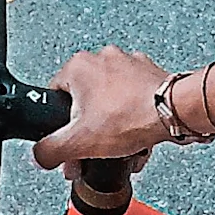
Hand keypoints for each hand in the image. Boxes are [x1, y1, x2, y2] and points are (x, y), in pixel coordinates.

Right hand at [32, 46, 172, 172]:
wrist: (174, 112)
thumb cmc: (132, 117)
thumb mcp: (78, 142)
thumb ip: (50, 150)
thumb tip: (40, 156)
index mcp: (79, 66)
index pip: (54, 96)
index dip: (59, 126)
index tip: (68, 142)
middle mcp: (104, 59)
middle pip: (85, 102)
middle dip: (89, 131)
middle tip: (94, 150)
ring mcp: (129, 65)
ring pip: (111, 102)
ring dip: (112, 127)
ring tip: (119, 146)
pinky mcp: (150, 75)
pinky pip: (133, 100)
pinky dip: (133, 119)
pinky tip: (136, 138)